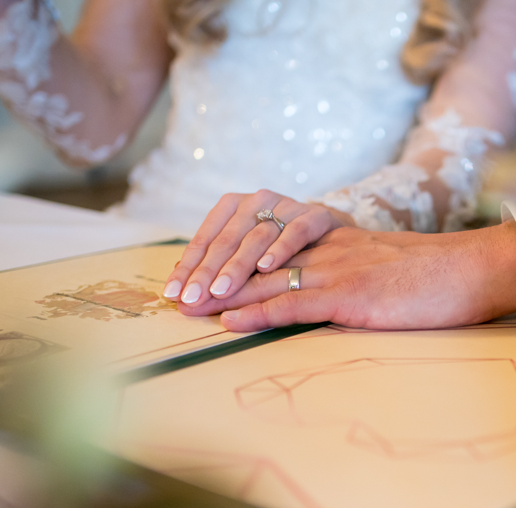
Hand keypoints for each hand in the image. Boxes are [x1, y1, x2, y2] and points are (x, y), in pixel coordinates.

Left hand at [163, 190, 354, 305]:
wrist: (341, 239)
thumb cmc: (287, 251)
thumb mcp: (251, 253)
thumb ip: (221, 264)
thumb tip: (180, 286)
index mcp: (234, 206)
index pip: (205, 239)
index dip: (188, 268)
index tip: (174, 295)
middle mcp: (258, 201)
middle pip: (226, 238)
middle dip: (207, 272)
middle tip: (194, 299)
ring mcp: (288, 205)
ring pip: (256, 236)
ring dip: (238, 265)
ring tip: (222, 290)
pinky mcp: (316, 215)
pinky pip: (295, 231)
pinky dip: (280, 249)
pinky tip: (266, 268)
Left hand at [176, 220, 515, 330]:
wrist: (471, 272)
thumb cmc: (433, 276)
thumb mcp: (380, 264)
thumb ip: (345, 269)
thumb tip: (315, 290)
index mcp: (331, 236)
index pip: (262, 235)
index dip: (222, 251)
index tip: (193, 271)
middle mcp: (326, 246)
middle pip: (252, 252)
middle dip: (209, 271)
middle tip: (174, 293)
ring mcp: (337, 268)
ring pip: (265, 277)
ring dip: (221, 294)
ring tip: (187, 309)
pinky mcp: (351, 295)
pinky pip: (294, 303)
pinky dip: (257, 314)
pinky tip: (229, 323)